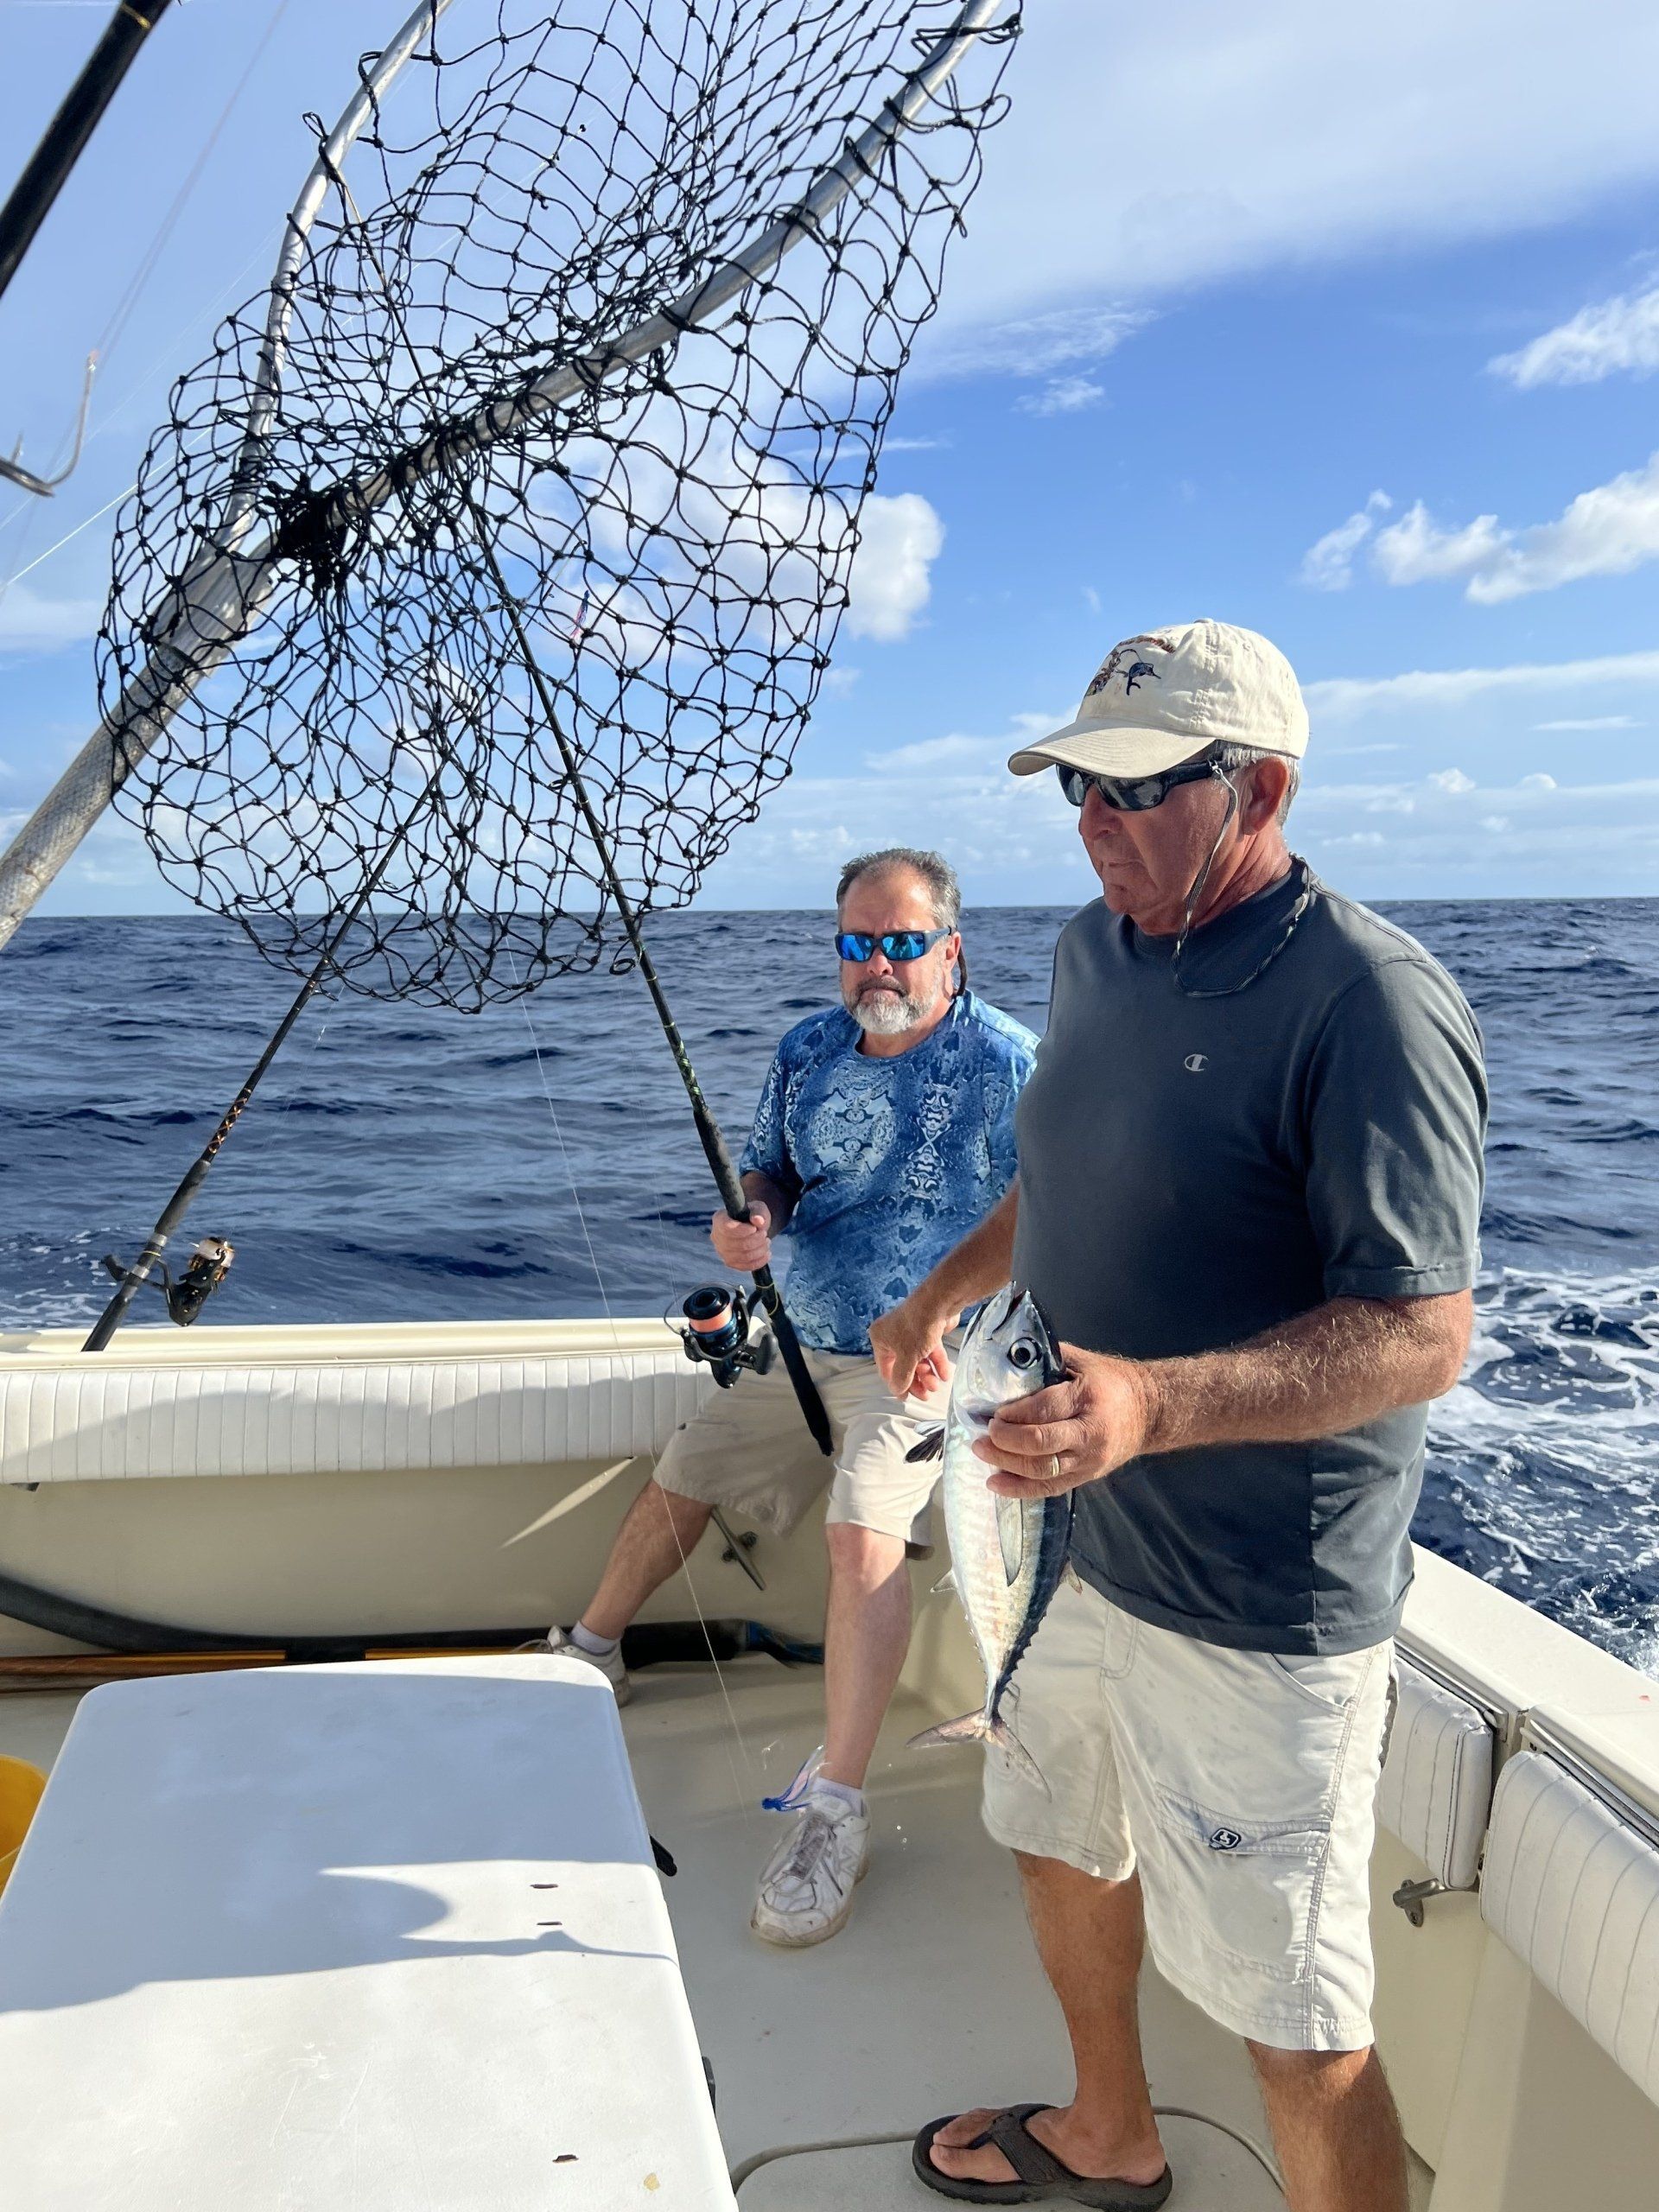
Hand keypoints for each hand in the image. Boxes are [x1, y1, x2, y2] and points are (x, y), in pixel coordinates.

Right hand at [710, 1201, 771, 1272]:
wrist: (753, 1227)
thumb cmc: (752, 1215)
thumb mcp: (758, 1208)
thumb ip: (759, 1212)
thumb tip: (758, 1220)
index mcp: (719, 1219)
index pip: (726, 1228)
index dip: (742, 1230)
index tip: (755, 1228)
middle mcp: (716, 1236)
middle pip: (736, 1244)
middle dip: (756, 1240)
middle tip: (764, 1234)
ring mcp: (722, 1252)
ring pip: (742, 1256)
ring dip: (759, 1250)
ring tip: (767, 1242)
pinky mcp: (730, 1263)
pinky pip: (745, 1266)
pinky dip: (759, 1261)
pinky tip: (766, 1253)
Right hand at [870, 1294, 956, 1400]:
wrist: (939, 1302)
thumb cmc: (917, 1328)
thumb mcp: (906, 1358)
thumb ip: (901, 1377)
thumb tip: (897, 1391)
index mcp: (880, 1338)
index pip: (886, 1368)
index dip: (897, 1385)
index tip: (907, 1398)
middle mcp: (893, 1334)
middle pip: (903, 1365)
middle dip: (916, 1381)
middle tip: (926, 1395)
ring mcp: (911, 1332)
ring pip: (918, 1359)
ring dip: (928, 1374)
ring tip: (937, 1385)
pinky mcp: (927, 1330)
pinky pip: (929, 1350)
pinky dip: (936, 1362)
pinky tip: (945, 1374)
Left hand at [973, 1343, 1156, 1496]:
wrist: (1149, 1412)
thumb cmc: (1109, 1381)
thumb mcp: (1081, 1361)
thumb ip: (1046, 1359)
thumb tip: (1004, 1359)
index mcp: (1087, 1398)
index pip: (1045, 1409)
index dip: (1014, 1415)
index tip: (992, 1414)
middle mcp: (1090, 1432)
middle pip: (1042, 1444)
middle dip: (1005, 1442)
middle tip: (981, 1436)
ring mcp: (1089, 1459)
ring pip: (1043, 1471)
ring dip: (1007, 1465)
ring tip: (982, 1454)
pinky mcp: (1087, 1476)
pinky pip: (1050, 1488)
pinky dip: (1020, 1489)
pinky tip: (996, 1483)